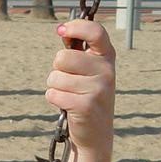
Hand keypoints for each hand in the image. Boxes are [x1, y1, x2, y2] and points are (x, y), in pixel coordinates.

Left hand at [46, 20, 114, 153]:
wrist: (96, 134)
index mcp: (107, 57)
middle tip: (69, 82)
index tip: (60, 30)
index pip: (96, 31)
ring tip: (70, 96)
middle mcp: (107, 70)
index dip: (76, 27)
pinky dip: (55, 100)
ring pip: (54, 77)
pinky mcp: (86, 105)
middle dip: (57, 70)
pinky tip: (68, 107)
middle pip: (62, 57)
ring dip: (55, 87)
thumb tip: (62, 30)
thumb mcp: (88, 71)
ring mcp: (98, 88)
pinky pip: (53, 94)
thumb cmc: (86, 96)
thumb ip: (78, 52)